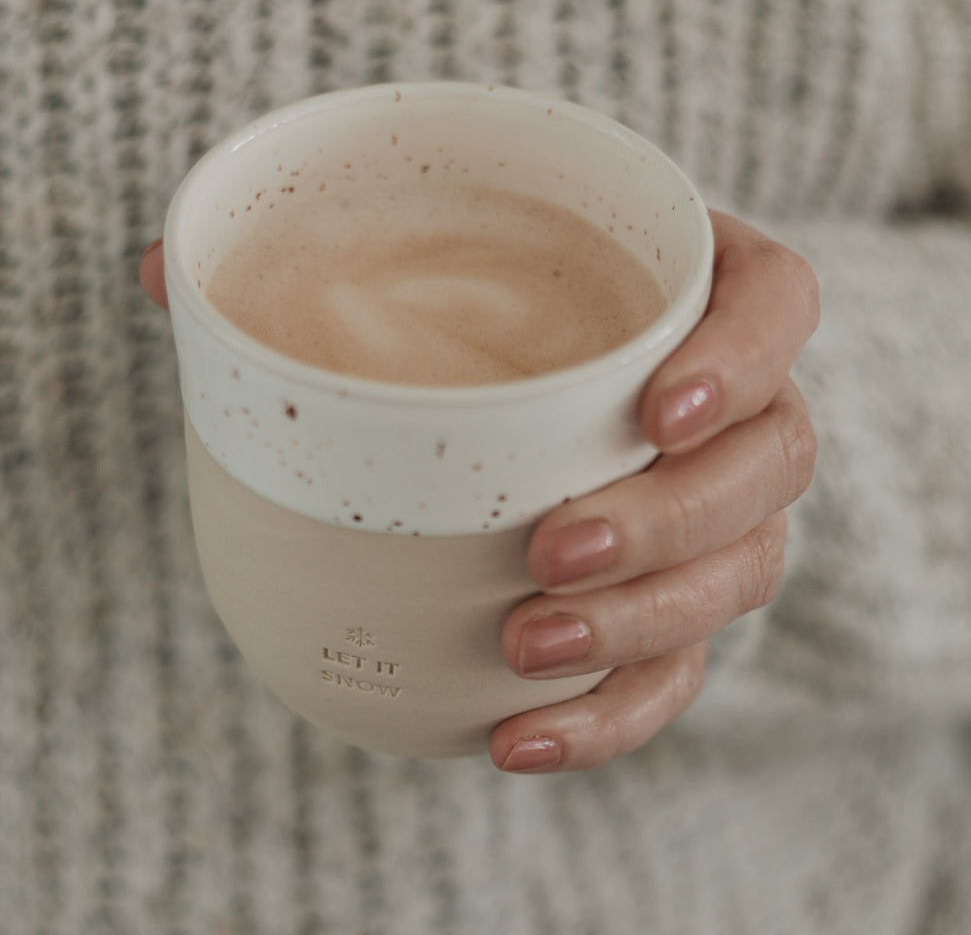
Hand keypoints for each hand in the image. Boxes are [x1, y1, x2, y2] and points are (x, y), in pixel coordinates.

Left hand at [138, 212, 819, 773]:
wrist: (513, 401)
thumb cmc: (483, 314)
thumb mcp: (421, 267)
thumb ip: (311, 262)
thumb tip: (165, 271)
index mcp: (694, 291)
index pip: (776, 306)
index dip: (742, 358)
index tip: (655, 413)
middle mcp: (732, 406)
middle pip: (770, 462)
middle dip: (674, 520)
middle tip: (550, 551)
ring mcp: (720, 509)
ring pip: (743, 572)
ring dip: (643, 624)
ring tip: (523, 650)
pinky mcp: (682, 596)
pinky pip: (683, 665)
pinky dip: (615, 713)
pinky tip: (519, 737)